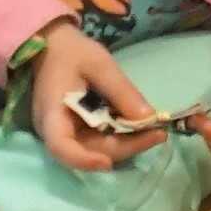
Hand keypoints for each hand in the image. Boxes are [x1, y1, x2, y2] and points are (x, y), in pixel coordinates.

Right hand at [26, 22, 168, 174]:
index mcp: (51, 114)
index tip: (107, 163)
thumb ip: (122, 91)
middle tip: (159, 134)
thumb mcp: (100, 64)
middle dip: (125, 147)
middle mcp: (55, 132)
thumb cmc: (72, 52)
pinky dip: (120, 136)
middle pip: (89, 151)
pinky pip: (100, 141)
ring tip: (155, 131)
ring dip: (127, 144)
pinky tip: (141, 127)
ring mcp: (66, 133)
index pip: (60, 147)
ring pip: (97, 150)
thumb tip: (148, 119)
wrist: (53, 47)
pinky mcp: (77, 131)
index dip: (83, 160)